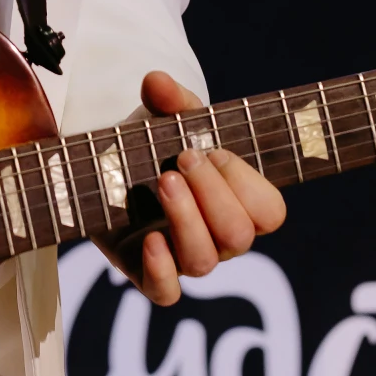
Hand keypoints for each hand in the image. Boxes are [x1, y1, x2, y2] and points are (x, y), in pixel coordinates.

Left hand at [100, 70, 285, 306]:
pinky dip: (161, 270)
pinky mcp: (146, 270)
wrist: (104, 168)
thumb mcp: (165, 117)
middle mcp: (217, 235)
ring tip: (162, 181)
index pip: (270, 212)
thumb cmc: (152, 143)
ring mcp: (183, 255)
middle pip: (238, 237)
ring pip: (205, 262)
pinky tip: (149, 238)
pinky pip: (166, 293)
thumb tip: (157, 82)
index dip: (247, 184)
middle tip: (182, 159)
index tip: (213, 150)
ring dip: (186, 219)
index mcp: (237, 201)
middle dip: (213, 193)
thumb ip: (171, 100)